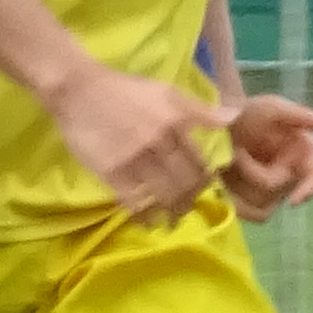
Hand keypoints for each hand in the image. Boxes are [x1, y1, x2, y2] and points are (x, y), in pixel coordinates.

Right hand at [44, 62, 233, 228]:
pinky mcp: (112, 172)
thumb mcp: (167, 91)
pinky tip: (147, 222)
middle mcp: (160, 144)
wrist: (79, 91)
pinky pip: (134, 202)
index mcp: (176, 124)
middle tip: (187, 208)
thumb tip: (233, 118)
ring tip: (171, 220)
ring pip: (164, 196)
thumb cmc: (125, 90)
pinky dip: (144, 216)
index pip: (199, 163)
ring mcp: (135, 160)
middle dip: (189, 200)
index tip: (202, 190)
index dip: (204, 182)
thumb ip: (200, 109)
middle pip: (185, 183)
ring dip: (172, 213)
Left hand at [220, 92, 312, 223]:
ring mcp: (270, 191)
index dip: (308, 190)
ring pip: (262, 204)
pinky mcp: (250, 201)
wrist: (216, 124)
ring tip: (228, 160)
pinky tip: (222, 182)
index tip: (293, 201)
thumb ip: (302, 116)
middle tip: (236, 151)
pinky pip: (248, 212)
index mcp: (303, 153)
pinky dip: (234, 200)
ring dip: (240, 184)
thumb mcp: (273, 108)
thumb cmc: (249, 112)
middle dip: (253, 172)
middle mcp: (290, 175)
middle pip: (277, 189)